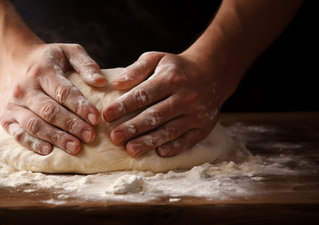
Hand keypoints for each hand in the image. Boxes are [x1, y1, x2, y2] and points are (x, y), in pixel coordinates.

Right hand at [0, 43, 106, 154]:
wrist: (10, 60)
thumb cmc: (46, 60)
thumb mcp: (67, 52)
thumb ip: (86, 64)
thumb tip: (102, 82)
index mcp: (42, 70)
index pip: (63, 91)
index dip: (80, 105)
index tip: (96, 118)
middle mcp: (25, 87)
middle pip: (49, 110)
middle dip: (71, 125)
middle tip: (90, 136)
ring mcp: (13, 104)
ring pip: (34, 124)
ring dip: (56, 137)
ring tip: (75, 147)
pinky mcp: (5, 117)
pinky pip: (18, 133)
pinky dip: (32, 144)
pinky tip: (48, 150)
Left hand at [103, 52, 221, 157]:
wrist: (211, 73)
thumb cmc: (175, 68)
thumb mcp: (156, 59)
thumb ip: (136, 69)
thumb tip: (116, 84)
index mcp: (171, 78)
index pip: (144, 94)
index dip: (124, 105)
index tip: (107, 115)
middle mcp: (186, 96)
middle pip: (156, 115)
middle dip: (133, 127)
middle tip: (115, 138)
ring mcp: (197, 113)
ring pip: (170, 130)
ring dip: (149, 142)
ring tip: (131, 150)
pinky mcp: (204, 127)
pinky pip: (188, 140)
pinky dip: (174, 148)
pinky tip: (159, 153)